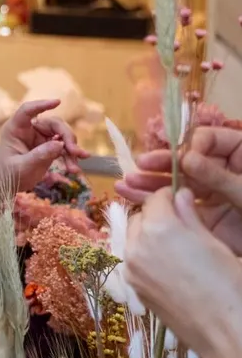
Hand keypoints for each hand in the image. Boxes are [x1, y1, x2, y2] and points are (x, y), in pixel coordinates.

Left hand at [0, 98, 87, 191]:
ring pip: (63, 136)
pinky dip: (71, 157)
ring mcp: (41, 137)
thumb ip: (39, 155)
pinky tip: (75, 168)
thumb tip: (59, 144)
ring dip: (72, 150)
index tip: (57, 102)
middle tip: (75, 152)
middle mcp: (30, 129)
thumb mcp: (22, 166)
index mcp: (16, 128)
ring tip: (75, 168)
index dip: (41, 105)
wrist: (7, 183)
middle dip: (67, 137)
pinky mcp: (50, 146)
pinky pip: (65, 148)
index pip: (27, 110)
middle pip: (54, 124)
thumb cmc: (8, 173)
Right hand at [117, 126, 241, 254]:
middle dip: (163, 165)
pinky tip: (132, 197)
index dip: (195, 146)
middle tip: (141, 167)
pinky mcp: (207, 218)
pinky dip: (157, 204)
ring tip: (127, 184)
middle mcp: (225, 171)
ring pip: (180, 185)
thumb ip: (221, 177)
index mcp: (240, 155)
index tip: (185, 159)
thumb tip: (186, 159)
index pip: (212, 139)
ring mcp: (216, 195)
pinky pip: (179, 207)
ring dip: (152, 184)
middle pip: (189, 162)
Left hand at [126, 186, 241, 357]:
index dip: (169, 196)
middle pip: (139, 218)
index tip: (182, 199)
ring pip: (132, 239)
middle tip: (180, 224)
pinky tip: (168, 265)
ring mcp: (130, 268)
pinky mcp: (132, 287)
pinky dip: (144, 255)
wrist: (224, 329)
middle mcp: (136, 245)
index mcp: (158, 228)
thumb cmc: (227, 283)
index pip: (155, 199)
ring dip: (147, 235)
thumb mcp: (213, 242)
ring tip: (174, 246)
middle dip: (156, 215)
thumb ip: (190, 216)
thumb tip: (180, 195)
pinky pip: (133, 260)